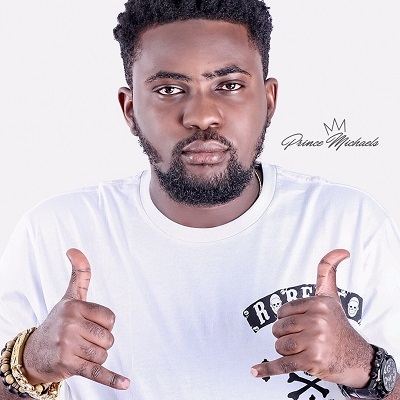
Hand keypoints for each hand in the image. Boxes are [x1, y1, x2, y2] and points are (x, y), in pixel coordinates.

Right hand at [22, 249, 129, 389]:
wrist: (34, 353)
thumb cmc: (58, 321)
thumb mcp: (69, 296)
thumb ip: (79, 274)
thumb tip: (73, 249)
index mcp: (75, 307)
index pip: (110, 318)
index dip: (104, 323)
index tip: (88, 324)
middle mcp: (70, 325)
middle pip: (109, 337)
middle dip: (100, 341)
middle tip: (82, 340)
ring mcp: (69, 346)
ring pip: (104, 353)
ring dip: (96, 356)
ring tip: (79, 351)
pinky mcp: (70, 366)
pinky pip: (97, 372)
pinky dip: (112, 379)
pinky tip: (126, 384)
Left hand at [251, 249, 373, 387]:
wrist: (358, 358)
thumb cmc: (339, 326)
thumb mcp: (332, 297)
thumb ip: (328, 272)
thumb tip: (340, 251)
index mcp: (317, 303)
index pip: (283, 311)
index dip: (288, 320)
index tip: (302, 324)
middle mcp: (317, 320)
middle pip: (279, 328)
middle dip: (286, 336)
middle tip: (303, 339)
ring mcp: (314, 341)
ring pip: (279, 345)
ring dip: (286, 351)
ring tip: (303, 350)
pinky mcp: (311, 360)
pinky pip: (283, 364)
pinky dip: (267, 369)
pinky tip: (255, 371)